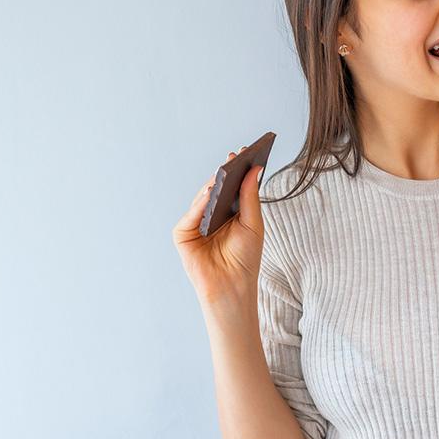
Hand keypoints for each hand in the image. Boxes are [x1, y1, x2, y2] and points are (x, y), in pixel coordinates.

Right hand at [172, 147, 265, 307]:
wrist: (233, 286)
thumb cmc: (245, 258)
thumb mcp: (253, 223)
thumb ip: (250, 196)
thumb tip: (254, 169)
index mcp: (228, 212)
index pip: (231, 187)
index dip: (236, 170)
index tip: (243, 152)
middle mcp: (211, 215)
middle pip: (215, 190)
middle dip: (224, 174)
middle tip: (233, 158)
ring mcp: (195, 224)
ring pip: (201, 199)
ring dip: (211, 186)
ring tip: (222, 173)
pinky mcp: (183, 235)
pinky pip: (190, 216)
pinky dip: (199, 205)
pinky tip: (209, 195)